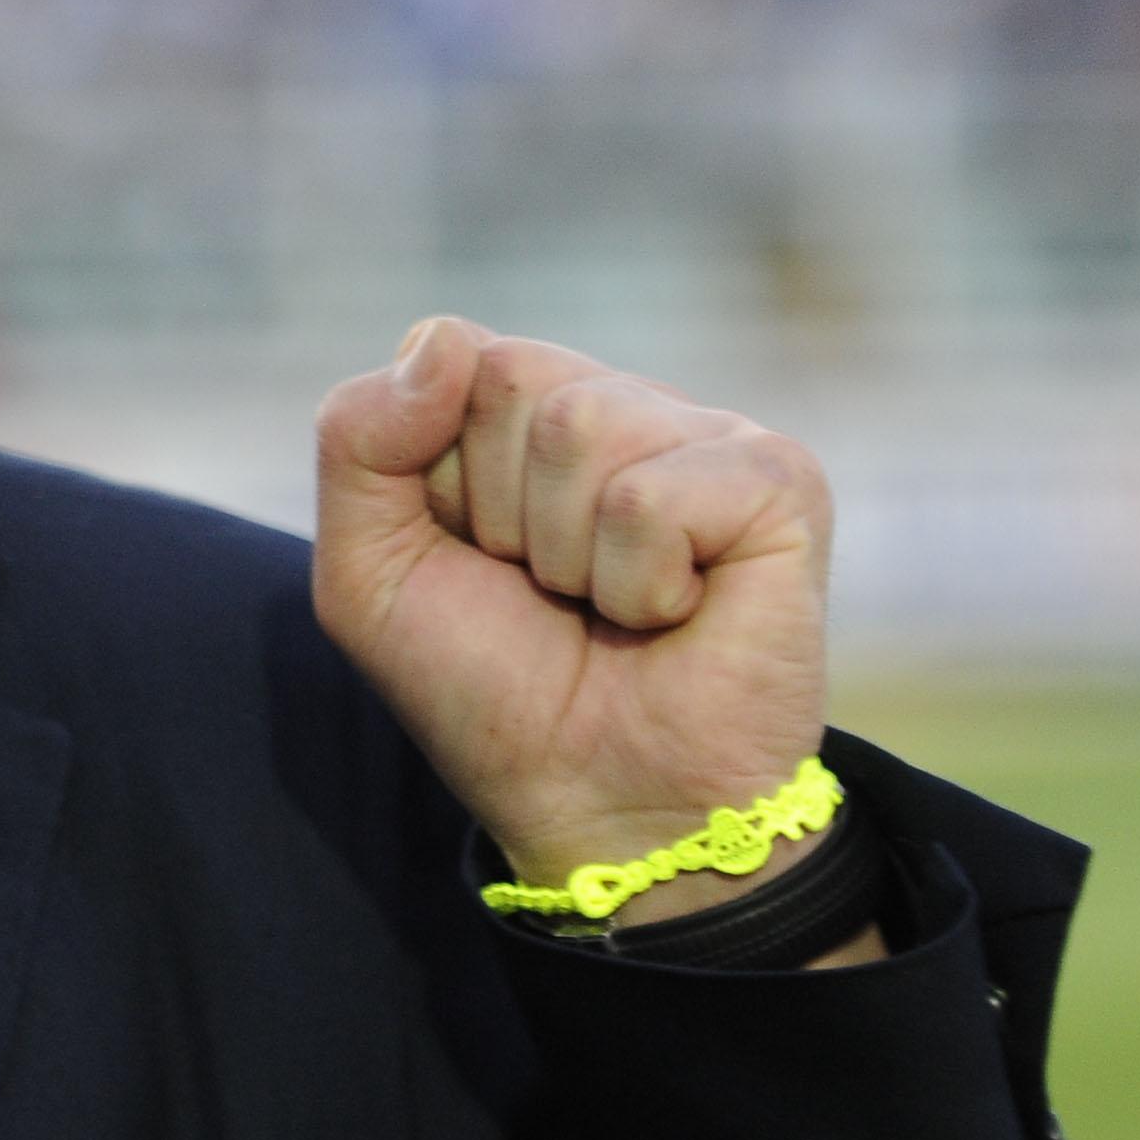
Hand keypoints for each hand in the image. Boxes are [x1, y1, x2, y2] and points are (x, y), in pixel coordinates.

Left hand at [312, 320, 834, 913]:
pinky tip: (675, 616)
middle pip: (511, 378)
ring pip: (581, 427)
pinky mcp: (781, 482)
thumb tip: (442, 336)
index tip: (471, 554)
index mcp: (529, 409)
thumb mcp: (369, 570)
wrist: (597, 804)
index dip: (434, 475)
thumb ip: (358, 437)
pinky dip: (637, 582)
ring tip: (609, 609)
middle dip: (497, 510)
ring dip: (566, 554)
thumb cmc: (489, 689)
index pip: (450, 353)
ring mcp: (710, 435)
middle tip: (547, 591)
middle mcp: (623, 404)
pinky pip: (653, 495)